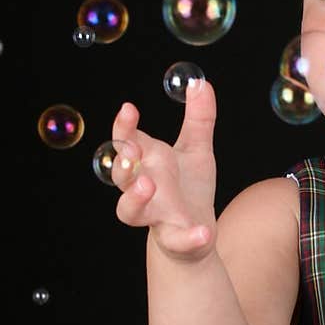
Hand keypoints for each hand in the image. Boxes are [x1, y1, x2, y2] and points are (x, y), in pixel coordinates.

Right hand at [110, 80, 217, 261]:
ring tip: (147, 184)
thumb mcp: (198, 149)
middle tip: (132, 152)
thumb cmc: (189, 187)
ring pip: (129, 211)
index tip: (129, 109)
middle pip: (120, 176)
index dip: (123, 127)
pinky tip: (203, 232)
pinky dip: (189, 238)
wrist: (196, 232)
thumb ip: (199, 118)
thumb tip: (201, 83)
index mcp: (146, 163)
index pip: (126, 142)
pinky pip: (177, 240)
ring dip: (135, 198)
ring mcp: (155, 215)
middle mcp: (142, 189)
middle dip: (122, 164)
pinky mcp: (174, 239)